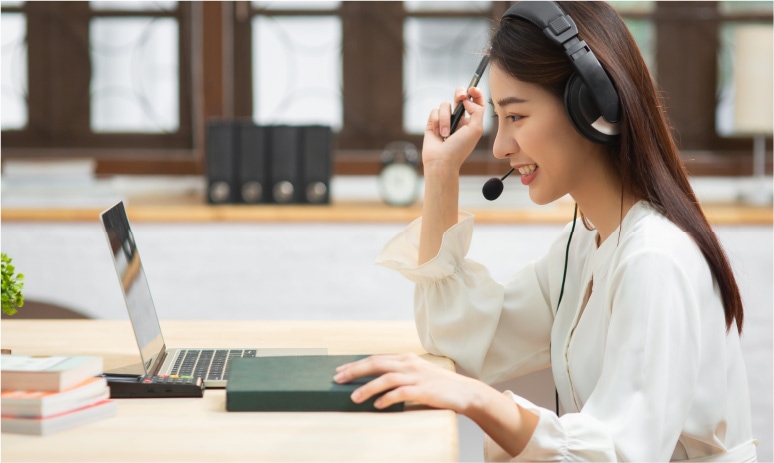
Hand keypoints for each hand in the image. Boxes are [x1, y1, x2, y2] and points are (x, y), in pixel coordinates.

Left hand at [333, 353, 484, 412]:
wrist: (465, 392)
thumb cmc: (439, 386)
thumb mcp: (417, 374)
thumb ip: (400, 374)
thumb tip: (376, 382)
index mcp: (406, 358)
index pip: (376, 358)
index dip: (356, 364)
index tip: (340, 370)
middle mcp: (409, 364)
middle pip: (376, 363)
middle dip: (354, 371)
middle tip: (337, 379)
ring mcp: (416, 376)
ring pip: (386, 377)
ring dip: (367, 387)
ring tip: (353, 397)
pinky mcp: (423, 390)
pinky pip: (400, 393)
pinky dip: (387, 398)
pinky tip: (378, 405)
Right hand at [422, 86, 486, 176]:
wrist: (441, 160)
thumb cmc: (459, 148)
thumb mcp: (476, 129)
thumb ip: (477, 111)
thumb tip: (466, 101)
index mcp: (471, 121)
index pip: (475, 102)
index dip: (475, 93)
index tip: (473, 89)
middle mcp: (458, 119)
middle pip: (459, 97)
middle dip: (460, 93)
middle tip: (460, 97)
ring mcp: (445, 120)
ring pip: (445, 105)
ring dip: (445, 118)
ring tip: (445, 134)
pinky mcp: (433, 122)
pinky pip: (434, 111)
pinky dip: (436, 121)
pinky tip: (437, 133)